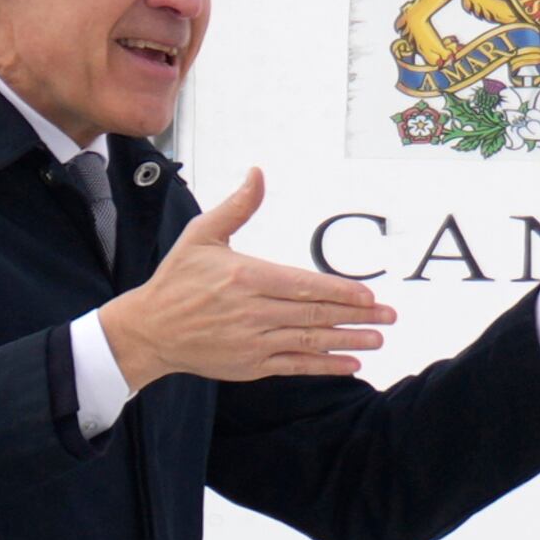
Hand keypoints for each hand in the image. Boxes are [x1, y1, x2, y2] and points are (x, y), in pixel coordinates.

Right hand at [98, 171, 397, 388]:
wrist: (149, 330)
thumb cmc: (176, 280)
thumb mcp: (202, 235)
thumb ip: (237, 207)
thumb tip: (257, 173)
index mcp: (246, 277)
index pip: (304, 286)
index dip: (340, 292)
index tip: (369, 296)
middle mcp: (253, 312)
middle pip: (315, 314)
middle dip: (357, 317)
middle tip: (390, 317)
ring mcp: (253, 342)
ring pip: (310, 341)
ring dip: (348, 342)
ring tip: (378, 340)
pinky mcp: (251, 364)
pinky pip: (295, 365)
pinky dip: (324, 366)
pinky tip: (350, 364)